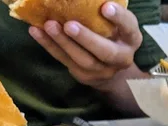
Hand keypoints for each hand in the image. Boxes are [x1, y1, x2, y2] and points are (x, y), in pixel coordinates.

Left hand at [29, 2, 143, 88]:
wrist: (109, 68)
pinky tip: (36, 31)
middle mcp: (121, 58)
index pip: (129, 27)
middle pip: (106, 52)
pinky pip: (65, 61)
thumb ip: (106, 9)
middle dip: (86, 38)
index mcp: (131, 38)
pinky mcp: (84, 76)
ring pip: (83, 60)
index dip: (119, 18)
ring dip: (64, 43)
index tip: (106, 7)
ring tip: (49, 25)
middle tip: (69, 24)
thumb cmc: (110, 34)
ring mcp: (102, 70)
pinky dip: (49, 46)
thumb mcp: (115, 22)